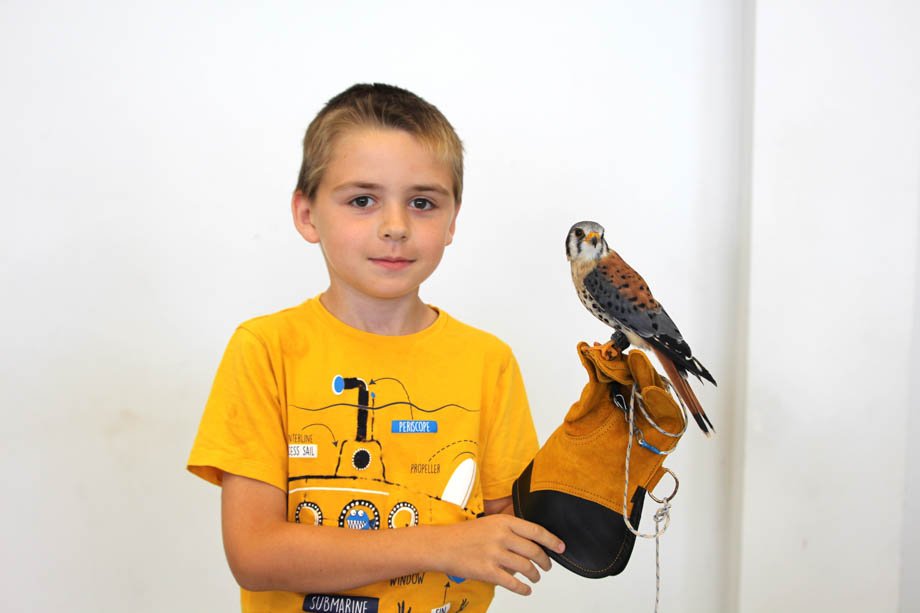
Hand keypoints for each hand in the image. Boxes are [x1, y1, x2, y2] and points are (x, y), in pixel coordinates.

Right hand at [429, 514, 564, 594]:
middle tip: (547, 566)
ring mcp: (495, 554)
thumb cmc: (465, 535)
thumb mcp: (490, 523)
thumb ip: (510, 530)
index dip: (552, 540)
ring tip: (535, 577)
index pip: (536, 530)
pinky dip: (523, 588)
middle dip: (545, 561)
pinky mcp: (488, 571)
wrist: (442, 545)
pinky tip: (526, 589)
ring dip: (535, 575)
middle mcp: (501, 536)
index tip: (561, 547)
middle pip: (534, 551)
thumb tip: (533, 541)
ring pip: (526, 568)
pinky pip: (513, 583)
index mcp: (503, 522)